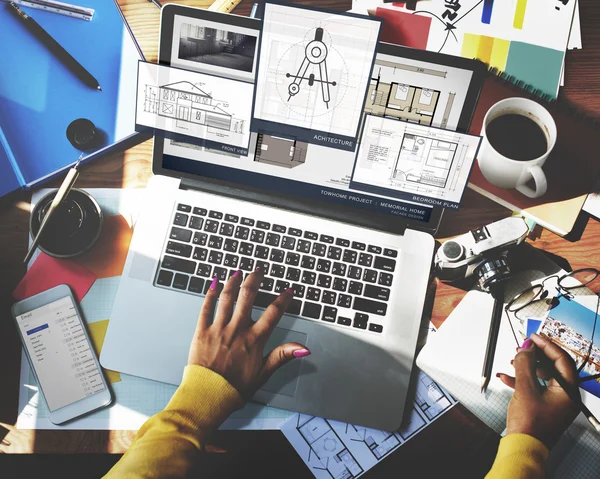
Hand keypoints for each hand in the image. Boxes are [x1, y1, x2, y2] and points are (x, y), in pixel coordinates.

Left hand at [188, 269, 309, 398]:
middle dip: (255, 281)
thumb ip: (282, 356)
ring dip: (233, 282)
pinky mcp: (202, 332)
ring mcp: (218, 329)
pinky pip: (206, 308)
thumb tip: (303, 349)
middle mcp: (237, 330)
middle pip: (248, 297)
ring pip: (227, 298)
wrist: (207, 396)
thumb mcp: (264, 373)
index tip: (288, 291)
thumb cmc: (234, 388)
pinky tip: (214, 284)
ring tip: (238, 272)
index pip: (273, 313)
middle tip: (259, 271)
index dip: (283, 300)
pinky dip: (210, 294)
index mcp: (254, 340)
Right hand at [497, 333, 579, 447]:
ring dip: (527, 367)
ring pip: (543, 376)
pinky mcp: (544, 407)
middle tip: (523, 346)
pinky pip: (535, 387)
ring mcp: (555, 403)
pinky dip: (522, 380)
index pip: (562, 360)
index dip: (547, 345)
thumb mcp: (525, 389)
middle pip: (552, 367)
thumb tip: (526, 348)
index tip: (533, 337)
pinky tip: (507, 377)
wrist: (523, 448)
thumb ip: (525, 364)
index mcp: (568, 392)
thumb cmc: (530, 425)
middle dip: (535, 355)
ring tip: (513, 360)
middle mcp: (565, 396)